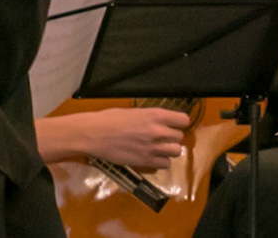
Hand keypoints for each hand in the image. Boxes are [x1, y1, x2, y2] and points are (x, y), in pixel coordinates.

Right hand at [47, 107, 188, 169]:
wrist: (94, 134)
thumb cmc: (110, 119)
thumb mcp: (135, 112)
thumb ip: (152, 117)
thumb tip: (162, 121)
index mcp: (156, 115)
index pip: (183, 120)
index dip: (179, 123)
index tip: (174, 125)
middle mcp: (158, 131)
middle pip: (180, 137)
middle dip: (172, 138)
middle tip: (162, 138)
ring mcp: (152, 148)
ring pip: (176, 152)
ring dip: (169, 151)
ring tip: (158, 149)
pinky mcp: (145, 162)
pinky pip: (165, 165)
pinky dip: (161, 162)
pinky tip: (152, 158)